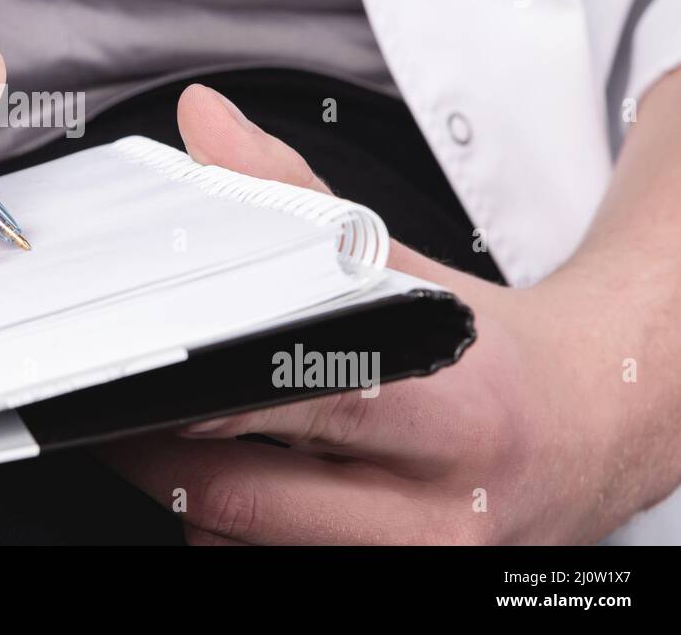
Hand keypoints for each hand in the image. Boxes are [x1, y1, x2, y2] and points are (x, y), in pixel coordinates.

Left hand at [99, 83, 646, 543]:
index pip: (303, 397)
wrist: (590, 434)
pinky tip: (242, 483)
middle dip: (160, 448)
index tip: (142, 368)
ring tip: (180, 436)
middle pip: (249, 498)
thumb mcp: (406, 270)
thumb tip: (206, 122)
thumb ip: (294, 195)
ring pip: (245, 550)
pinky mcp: (399, 591)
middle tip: (119, 402)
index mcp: (451, 411)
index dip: (207, 388)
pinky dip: (231, 535)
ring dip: (192, 495)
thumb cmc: (494, 359)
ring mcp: (414, 569)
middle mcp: (434, 513)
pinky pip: (267, 574)